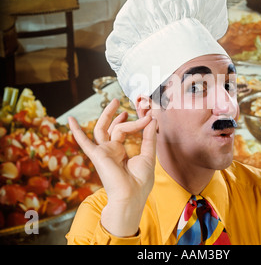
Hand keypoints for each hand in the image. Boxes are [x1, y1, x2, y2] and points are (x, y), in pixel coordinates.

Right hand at [68, 98, 156, 236]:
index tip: (149, 117)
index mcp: (122, 151)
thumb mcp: (148, 155)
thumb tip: (152, 120)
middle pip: (113, 128)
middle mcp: (112, 150)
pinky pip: (84, 142)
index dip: (137, 122)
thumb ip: (149, 137)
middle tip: (120, 102)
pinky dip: (77, 131)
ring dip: (107, 115)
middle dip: (116, 115)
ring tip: (115, 102)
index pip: (126, 131)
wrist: (131, 196)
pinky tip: (70, 119)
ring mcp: (104, 152)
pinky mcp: (97, 155)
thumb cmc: (140, 181)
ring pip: (102, 129)